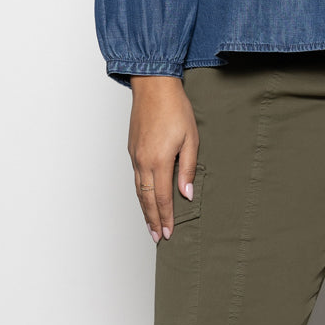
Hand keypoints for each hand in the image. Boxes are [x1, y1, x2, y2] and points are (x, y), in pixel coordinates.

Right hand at [128, 76, 199, 242]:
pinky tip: (144, 200)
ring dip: (144, 210)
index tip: (168, 233)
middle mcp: (143, 162)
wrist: (154, 87)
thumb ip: (188, 168)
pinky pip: (135, 179)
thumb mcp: (191, 139)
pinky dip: (139, 194)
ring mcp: (135, 156)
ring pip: (138, 190)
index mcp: (159, 161)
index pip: (163, 198)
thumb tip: (186, 193)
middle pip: (147, 199)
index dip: (166, 217)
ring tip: (150, 225)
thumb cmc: (175, 109)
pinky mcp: (132, 150)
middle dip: (152, 220)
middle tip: (156, 237)